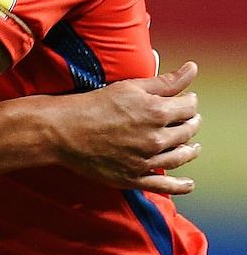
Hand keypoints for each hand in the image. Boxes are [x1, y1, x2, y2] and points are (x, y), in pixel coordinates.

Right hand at [54, 62, 200, 194]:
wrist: (63, 130)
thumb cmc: (93, 105)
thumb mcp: (129, 86)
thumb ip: (165, 81)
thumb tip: (192, 69)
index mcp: (157, 112)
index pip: (189, 107)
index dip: (190, 101)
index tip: (186, 99)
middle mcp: (156, 138)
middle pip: (187, 131)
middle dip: (190, 122)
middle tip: (188, 118)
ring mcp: (147, 160)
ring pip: (181, 157)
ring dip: (190, 149)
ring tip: (192, 145)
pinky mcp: (135, 178)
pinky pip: (165, 185)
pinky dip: (181, 185)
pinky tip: (188, 183)